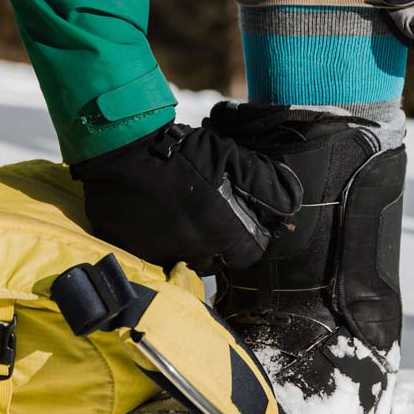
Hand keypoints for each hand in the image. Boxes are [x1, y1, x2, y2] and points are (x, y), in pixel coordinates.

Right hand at [72, 122, 302, 274]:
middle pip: (217, 262)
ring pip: (186, 261)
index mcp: (220, 232)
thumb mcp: (230, 156)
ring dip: (191, 246)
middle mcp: (193, 251)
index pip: (248, 255)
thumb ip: (262, 181)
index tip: (245, 225)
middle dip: (220, 245)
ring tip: (187, 219)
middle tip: (214, 218)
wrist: (122, 151)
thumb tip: (290, 197)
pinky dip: (162, 242)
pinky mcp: (134, 250)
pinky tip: (160, 219)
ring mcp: (161, 254)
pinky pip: (156, 255)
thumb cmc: (181, 151)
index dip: (251, 240)